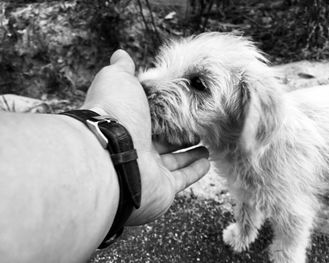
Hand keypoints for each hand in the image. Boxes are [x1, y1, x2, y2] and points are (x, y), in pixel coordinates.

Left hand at [82, 50, 209, 224]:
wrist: (111, 153)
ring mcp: (149, 171)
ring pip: (175, 161)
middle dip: (179, 135)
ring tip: (207, 145)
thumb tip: (120, 54)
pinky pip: (183, 179)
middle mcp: (136, 149)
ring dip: (190, 154)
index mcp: (127, 125)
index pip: (149, 119)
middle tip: (197, 128)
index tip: (180, 105)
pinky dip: (196, 170)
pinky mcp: (163, 189)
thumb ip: (122, 69)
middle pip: (163, 142)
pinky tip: (207, 162)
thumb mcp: (118, 80)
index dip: (164, 112)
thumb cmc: (114, 114)